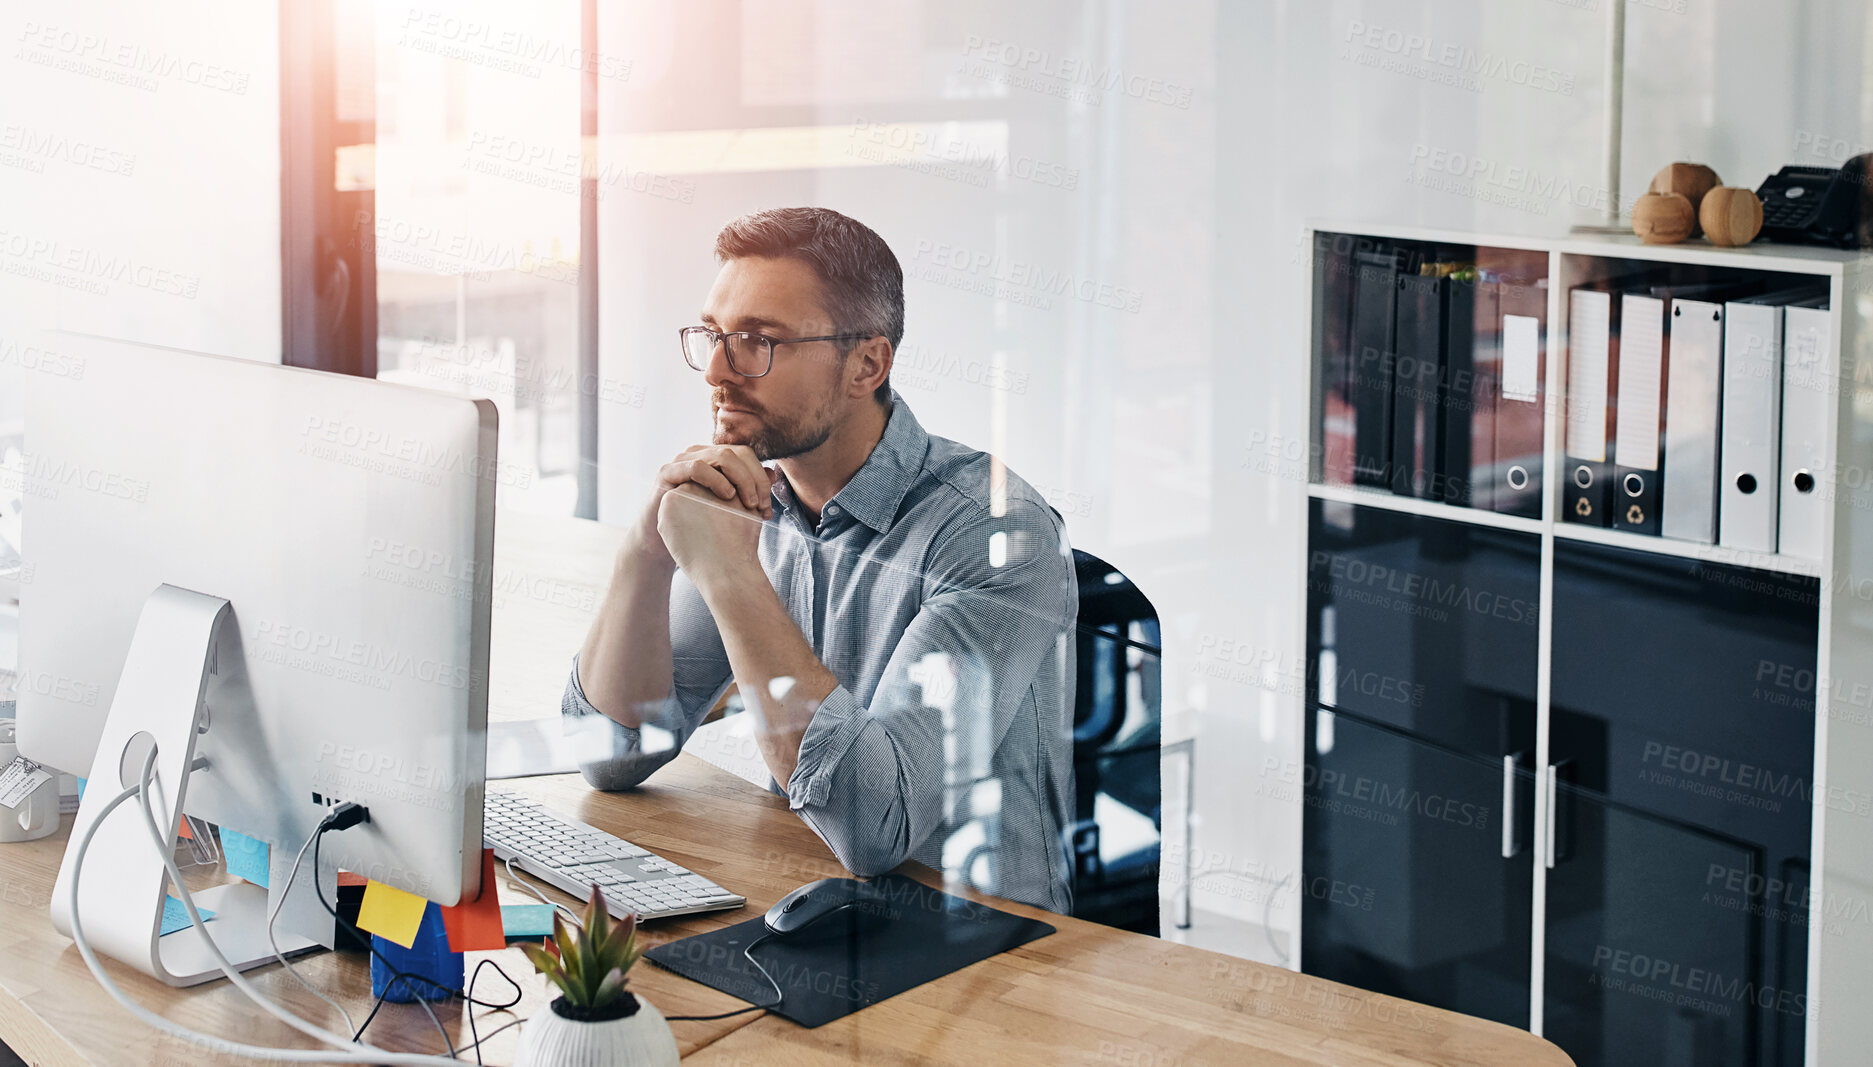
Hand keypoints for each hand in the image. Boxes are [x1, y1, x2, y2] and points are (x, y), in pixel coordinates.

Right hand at [627, 445, 772, 569]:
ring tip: (749, 504)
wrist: (660, 542)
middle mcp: (699, 454)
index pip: (747, 456)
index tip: (768, 509)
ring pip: (720, 456)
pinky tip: (728, 496)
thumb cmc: (695, 525)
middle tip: (761, 507)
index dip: (761, 479)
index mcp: (714, 460)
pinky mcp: (667, 472)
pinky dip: (715, 479)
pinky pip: (696, 467)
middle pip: (737, 453)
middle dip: (755, 480)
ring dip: (741, 478)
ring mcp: (682, 460)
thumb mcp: (726, 509)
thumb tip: (774, 474)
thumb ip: (747, 491)